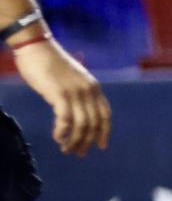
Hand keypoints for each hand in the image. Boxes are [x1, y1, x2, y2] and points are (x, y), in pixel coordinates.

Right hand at [12, 38, 109, 156]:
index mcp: (94, 87)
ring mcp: (75, 93)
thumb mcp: (72, 78)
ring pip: (81, 125)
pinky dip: (62, 131)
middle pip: (94, 123)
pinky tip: (57, 137)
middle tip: (78, 153)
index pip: (105, 115)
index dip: (104, 132)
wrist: (36, 47)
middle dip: (87, 141)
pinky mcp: (59, 94)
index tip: (101, 146)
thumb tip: (77, 111)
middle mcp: (88, 91)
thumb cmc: (50, 63)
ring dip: (74, 140)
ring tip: (66, 149)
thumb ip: (79, 93)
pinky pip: (65, 120)